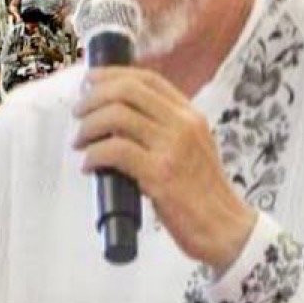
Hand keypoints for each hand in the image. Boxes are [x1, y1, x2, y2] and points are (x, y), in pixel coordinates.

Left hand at [73, 66, 257, 269]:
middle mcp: (183, 125)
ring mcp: (172, 148)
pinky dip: (93, 155)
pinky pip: (115, 150)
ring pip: (116, 116)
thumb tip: (120, 120)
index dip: (112, 74)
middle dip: (93, 97)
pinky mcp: (160, 174)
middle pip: (127, 90)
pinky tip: (89, 165)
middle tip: (78, 113)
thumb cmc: (204, 193)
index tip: (90, 81)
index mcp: (190, 115)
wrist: (225, 227)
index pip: (147, 79)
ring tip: (80, 142)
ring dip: (88, 127)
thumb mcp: (194, 147)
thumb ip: (167, 129)